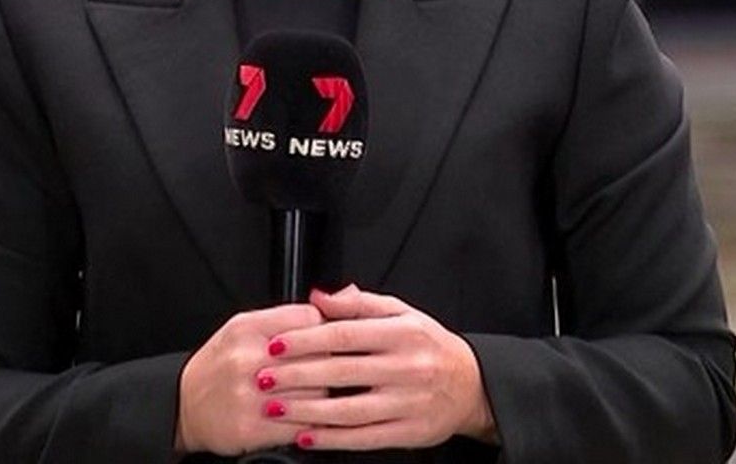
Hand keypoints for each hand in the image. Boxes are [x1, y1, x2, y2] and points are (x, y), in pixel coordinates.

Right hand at [174, 302, 325, 455]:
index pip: (310, 319)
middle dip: (328, 364)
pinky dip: (309, 423)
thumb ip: (283, 318)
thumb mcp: (242, 328)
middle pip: (319, 356)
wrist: (183, 406)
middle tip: (323, 370)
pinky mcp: (252, 428)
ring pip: (317, 393)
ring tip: (309, 395)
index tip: (325, 340)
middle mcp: (246, 358)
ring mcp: (248, 395)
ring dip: (321, 396)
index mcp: (247, 327)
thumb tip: (327, 308)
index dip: (324, 330)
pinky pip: (302, 426)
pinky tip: (302, 417)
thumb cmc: (219, 366)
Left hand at [257, 284, 498, 452]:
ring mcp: (409, 402)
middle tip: (263, 378)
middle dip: (296, 376)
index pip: (345, 335)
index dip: (306, 340)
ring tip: (274, 409)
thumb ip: (359, 304)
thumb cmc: (429, 345)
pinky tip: (305, 436)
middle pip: (342, 372)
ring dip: (307, 411)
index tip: (276, 344)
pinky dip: (332, 439)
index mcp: (402, 333)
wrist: (472, 384)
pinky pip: (364, 437)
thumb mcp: (402, 313)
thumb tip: (318, 296)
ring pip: (350, 410)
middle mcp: (407, 367)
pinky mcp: (410, 432)